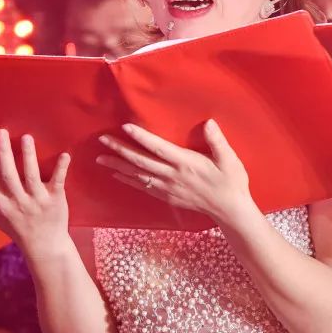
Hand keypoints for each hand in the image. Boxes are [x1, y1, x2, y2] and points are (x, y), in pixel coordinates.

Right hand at [0, 130, 70, 253]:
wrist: (45, 246)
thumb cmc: (18, 227)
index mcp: (1, 203)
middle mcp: (18, 202)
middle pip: (8, 174)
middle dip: (3, 152)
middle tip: (1, 131)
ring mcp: (37, 201)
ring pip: (31, 176)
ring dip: (28, 156)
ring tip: (26, 137)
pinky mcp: (56, 201)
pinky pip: (58, 182)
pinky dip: (62, 168)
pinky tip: (65, 155)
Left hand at [96, 119, 251, 221]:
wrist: (229, 210)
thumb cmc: (231, 182)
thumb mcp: (229, 160)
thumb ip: (217, 141)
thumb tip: (209, 122)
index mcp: (185, 163)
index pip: (158, 148)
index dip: (141, 137)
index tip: (125, 128)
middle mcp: (172, 176)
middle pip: (141, 161)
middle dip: (120, 150)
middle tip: (102, 140)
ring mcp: (168, 188)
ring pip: (138, 175)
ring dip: (118, 166)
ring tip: (100, 158)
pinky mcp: (167, 196)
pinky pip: (143, 187)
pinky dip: (128, 180)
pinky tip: (117, 175)